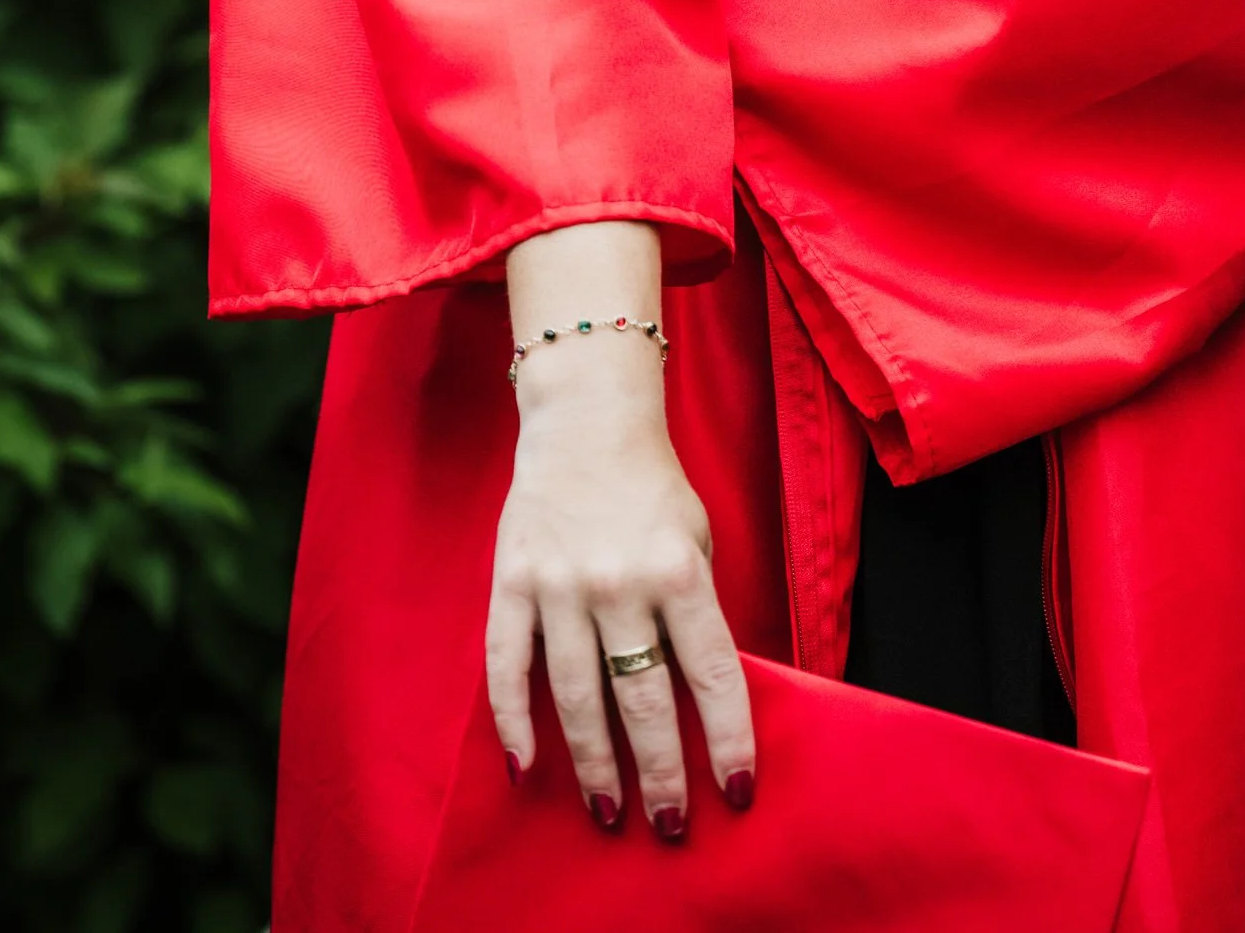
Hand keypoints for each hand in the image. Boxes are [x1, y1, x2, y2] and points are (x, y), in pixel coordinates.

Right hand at [486, 223, 754, 840]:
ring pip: (575, 697)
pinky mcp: (513, 582)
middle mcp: (620, 583)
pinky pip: (508, 666)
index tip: (736, 792)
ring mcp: (561, 585)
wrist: (585, 418)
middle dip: (659, 773)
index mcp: (678, 570)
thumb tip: (705, 691)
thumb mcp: (697, 537)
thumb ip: (698, 609)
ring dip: (593, 764)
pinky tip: (526, 767)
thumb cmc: (652, 485)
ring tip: (608, 814)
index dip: (726, 738)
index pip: (711, 673)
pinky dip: (514, 721)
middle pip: (643, 699)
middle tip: (671, 826)